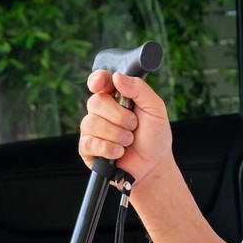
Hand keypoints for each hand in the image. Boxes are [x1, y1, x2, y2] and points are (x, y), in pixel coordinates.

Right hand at [79, 70, 172, 187]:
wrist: (154, 165)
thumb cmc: (155, 136)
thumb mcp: (155, 108)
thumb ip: (139, 89)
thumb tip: (117, 76)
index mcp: (117, 96)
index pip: (100, 80)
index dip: (97, 80)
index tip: (99, 85)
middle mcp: (102, 110)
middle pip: (96, 102)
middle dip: (119, 116)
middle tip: (134, 126)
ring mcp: (92, 129)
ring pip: (91, 123)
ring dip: (116, 134)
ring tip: (128, 142)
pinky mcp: (87, 148)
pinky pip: (89, 142)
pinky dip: (108, 148)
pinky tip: (119, 152)